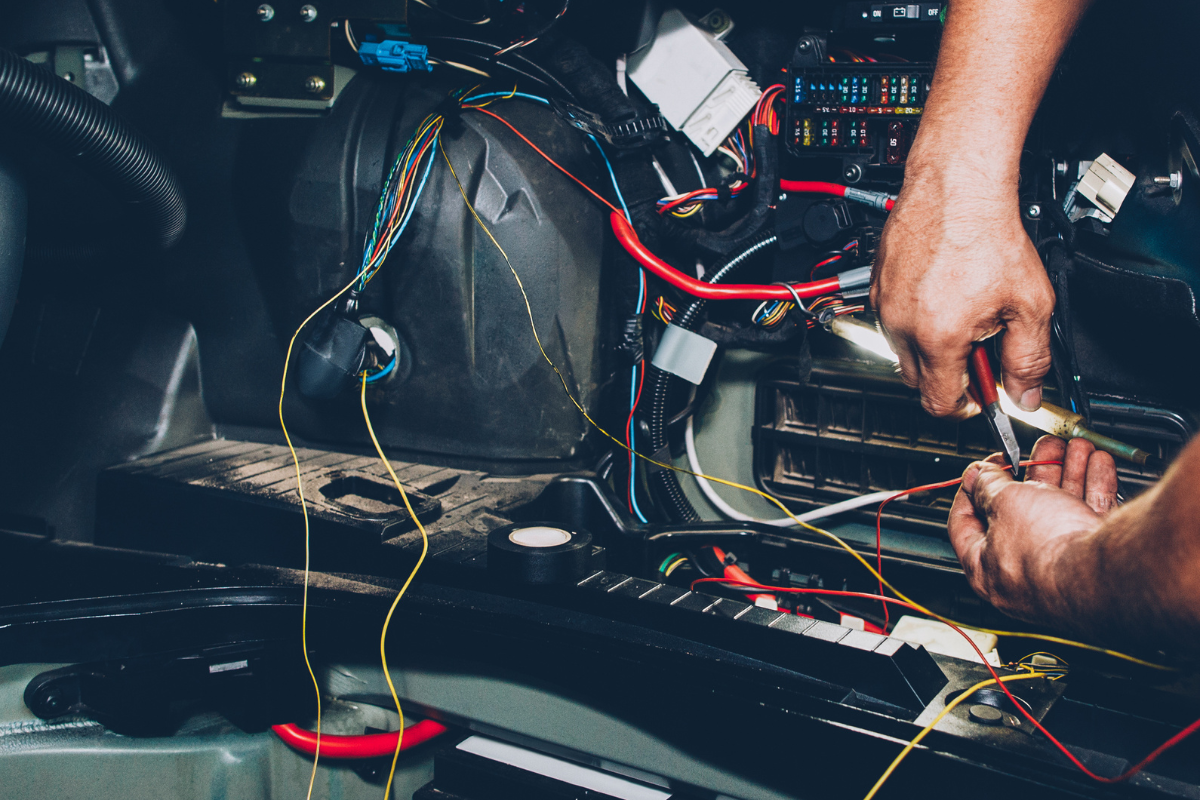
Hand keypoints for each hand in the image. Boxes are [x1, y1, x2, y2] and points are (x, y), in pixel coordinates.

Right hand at [870, 165, 1055, 417]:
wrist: (957, 187)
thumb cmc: (988, 233)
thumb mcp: (1030, 303)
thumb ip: (1030, 359)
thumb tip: (1026, 394)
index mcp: (938, 338)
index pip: (939, 402)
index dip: (966, 405)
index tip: (980, 396)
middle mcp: (901, 326)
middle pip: (918, 380)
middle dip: (949, 374)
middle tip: (979, 346)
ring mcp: (885, 305)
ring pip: (903, 350)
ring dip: (930, 345)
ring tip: (962, 311)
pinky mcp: (878, 286)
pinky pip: (892, 320)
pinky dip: (915, 319)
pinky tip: (942, 292)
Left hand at [948, 435, 1116, 622]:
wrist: (1108, 571)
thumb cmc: (1047, 549)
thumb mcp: (1004, 503)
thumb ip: (988, 486)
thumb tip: (978, 476)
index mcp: (986, 569)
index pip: (965, 525)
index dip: (971, 491)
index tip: (980, 471)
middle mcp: (1023, 574)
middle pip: (1021, 513)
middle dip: (1034, 474)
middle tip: (1039, 451)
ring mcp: (1062, 569)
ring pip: (1060, 510)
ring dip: (1068, 472)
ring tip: (1074, 448)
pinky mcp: (1096, 561)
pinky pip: (1090, 517)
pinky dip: (1094, 487)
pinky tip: (1098, 463)